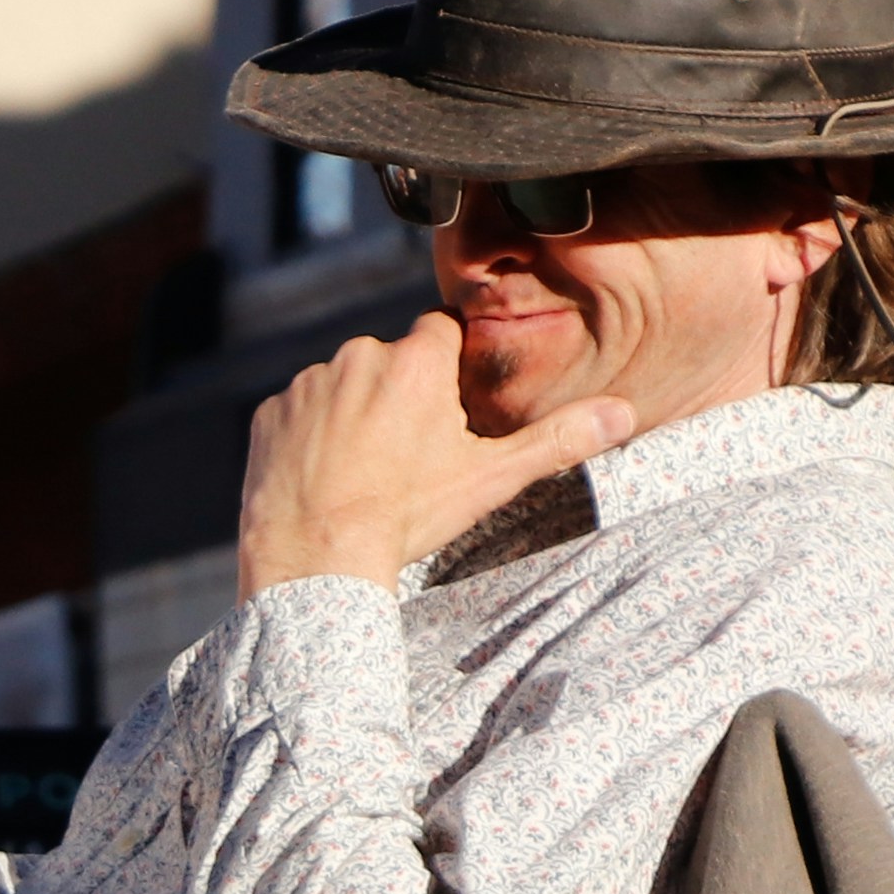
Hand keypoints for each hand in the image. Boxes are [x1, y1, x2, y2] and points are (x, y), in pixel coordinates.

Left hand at [235, 316, 635, 598]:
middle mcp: (358, 356)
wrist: (315, 560)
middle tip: (404, 457)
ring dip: (354, 415)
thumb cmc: (404, 517)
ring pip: (344, 386)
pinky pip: (299, 413)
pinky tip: (322, 477)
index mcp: (417, 359)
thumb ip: (556, 440)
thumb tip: (623, 414)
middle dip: (401, 396)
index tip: (447, 411)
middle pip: (393, 362)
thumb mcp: (488, 479)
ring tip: (362, 472)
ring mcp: (308, 384)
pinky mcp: (269, 414)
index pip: (444, 333)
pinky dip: (310, 437)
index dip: (449, 370)